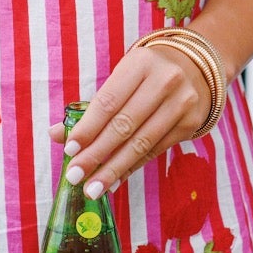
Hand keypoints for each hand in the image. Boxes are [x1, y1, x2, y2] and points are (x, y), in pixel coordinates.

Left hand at [50, 39, 212, 196]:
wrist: (196, 68)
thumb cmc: (146, 75)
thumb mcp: (121, 78)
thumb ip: (90, 107)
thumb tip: (56, 135)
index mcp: (140, 63)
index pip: (108, 101)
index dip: (88, 127)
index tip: (69, 149)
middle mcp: (164, 81)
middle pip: (124, 125)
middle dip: (96, 154)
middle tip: (75, 175)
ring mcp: (181, 103)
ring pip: (141, 143)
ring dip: (113, 169)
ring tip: (92, 188)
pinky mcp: (190, 124)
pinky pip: (155, 151)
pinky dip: (132, 168)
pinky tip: (114, 180)